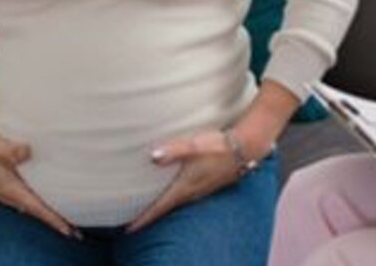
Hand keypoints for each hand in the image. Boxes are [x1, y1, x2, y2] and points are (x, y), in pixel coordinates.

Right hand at [0, 130, 77, 238]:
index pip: (37, 208)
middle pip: (38, 211)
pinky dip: (40, 201)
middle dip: (55, 220)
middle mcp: (11, 195)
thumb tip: (28, 151)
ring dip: (48, 211)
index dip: (53, 219)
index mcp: (10, 189)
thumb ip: (14, 150)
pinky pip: (28, 198)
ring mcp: (9, 193)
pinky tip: (49, 196)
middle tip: (75, 230)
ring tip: (66, 217)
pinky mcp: (8, 187)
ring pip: (33, 206)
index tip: (67, 230)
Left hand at [127, 129, 261, 232]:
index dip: (144, 218)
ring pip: (178, 203)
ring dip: (164, 207)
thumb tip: (153, 157)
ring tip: (152, 208)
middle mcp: (193, 192)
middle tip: (135, 221)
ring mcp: (203, 189)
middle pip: (167, 208)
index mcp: (185, 186)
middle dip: (151, 215)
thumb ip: (172, 151)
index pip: (160, 207)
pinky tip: (176, 192)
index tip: (129, 229)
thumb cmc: (218, 146)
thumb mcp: (192, 146)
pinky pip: (188, 196)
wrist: (246, 147)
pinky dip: (176, 199)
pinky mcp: (209, 184)